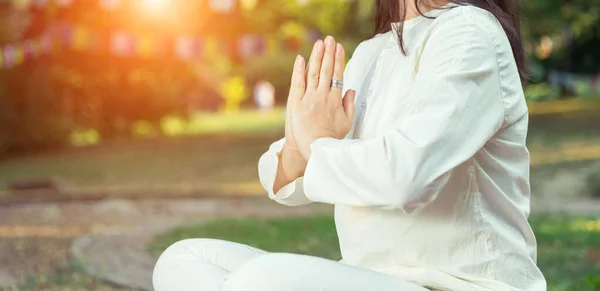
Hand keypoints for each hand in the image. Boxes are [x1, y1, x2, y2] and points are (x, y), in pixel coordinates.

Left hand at [289, 36, 355, 158]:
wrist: (316, 150)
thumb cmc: (332, 139)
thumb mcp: (347, 123)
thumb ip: (349, 105)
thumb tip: (350, 90)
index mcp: (335, 100)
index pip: (338, 75)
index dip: (338, 60)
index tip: (339, 48)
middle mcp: (323, 96)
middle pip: (327, 70)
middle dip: (328, 53)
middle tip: (330, 39)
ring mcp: (309, 99)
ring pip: (314, 73)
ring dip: (316, 57)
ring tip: (319, 43)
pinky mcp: (297, 103)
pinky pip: (298, 84)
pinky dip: (299, 70)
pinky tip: (301, 58)